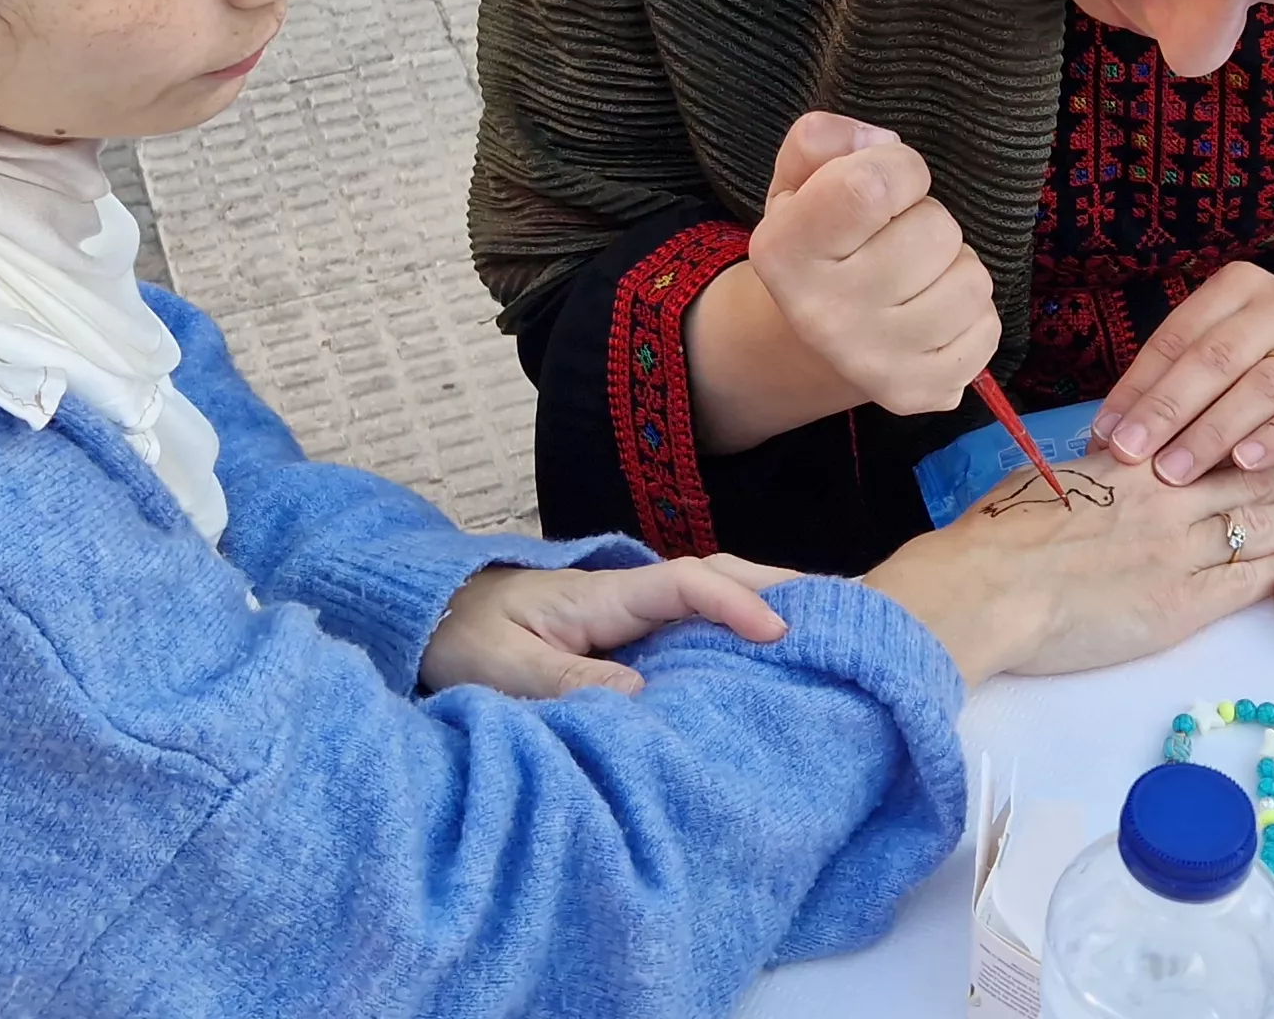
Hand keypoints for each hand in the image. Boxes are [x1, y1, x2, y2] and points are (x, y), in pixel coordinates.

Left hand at [416, 553, 802, 697]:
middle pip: (717, 578)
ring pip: (710, 598)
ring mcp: (628, 613)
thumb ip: (566, 679)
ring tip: (829, 626)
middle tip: (847, 611)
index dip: (737, 603)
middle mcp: (626, 595)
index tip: (780, 633)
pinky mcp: (623, 637)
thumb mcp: (504, 665)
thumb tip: (641, 695)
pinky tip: (769, 654)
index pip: (687, 584)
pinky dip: (736, 629)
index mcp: (603, 595)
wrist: (425, 617)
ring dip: (765, 604)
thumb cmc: (461, 635)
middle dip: (779, 588)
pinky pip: (692, 625)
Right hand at [745, 111, 998, 416]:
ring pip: (973, 280)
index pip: (874, 185)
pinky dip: (971, 314)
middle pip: (935, 231)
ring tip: (917, 276)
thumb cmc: (820, 240)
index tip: (888, 182)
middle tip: (897, 238)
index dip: (899, 167)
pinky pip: (988, 328)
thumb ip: (823, 140)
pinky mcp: (919, 392)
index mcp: (785, 251)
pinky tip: (931, 314)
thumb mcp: (798, 179)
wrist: (815, 338)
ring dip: (955, 266)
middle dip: (928, 220)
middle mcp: (822, 315)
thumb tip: (882, 143)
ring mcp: (873, 362)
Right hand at [865, 453, 1273, 684]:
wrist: (985, 587)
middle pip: (1247, 477)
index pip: (1205, 443)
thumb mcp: (1045, 484)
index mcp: (1128, 467)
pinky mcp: (1179, 605)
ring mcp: (1177, 551)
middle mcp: (1163, 499)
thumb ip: (1090, 478)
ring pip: (1260, 525)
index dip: (1251, 434)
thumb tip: (1108, 470)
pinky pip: (1244, 582)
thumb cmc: (995, 537)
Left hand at [1094, 262, 1273, 484]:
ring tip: (1178, 470)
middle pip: (1218, 357)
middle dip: (1170, 410)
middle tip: (1135, 455)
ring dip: (1214, 433)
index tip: (1110, 433)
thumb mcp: (1213, 373)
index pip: (1180, 336)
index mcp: (1240, 287)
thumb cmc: (1262, 377)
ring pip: (1262, 386)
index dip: (1140, 386)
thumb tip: (1107, 434)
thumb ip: (1167, 391)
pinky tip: (1244, 465)